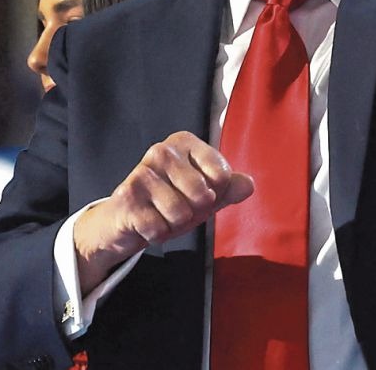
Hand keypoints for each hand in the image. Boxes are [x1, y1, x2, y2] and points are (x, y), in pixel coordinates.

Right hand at [73, 131, 252, 292]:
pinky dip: (157, 233)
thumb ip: (229, 188)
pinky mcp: (127, 196)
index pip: (222, 175)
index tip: (200, 191)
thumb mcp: (205, 194)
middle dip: (194, 212)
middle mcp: (162, 151)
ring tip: (161, 214)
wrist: (127, 220)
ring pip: (181, 213)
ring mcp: (142, 172)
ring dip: (174, 224)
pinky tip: (147, 222)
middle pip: (203, 195)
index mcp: (184, 142)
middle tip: (178, 206)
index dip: (216, 193)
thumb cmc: (170, 201)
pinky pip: (159, 228)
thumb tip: (248, 185)